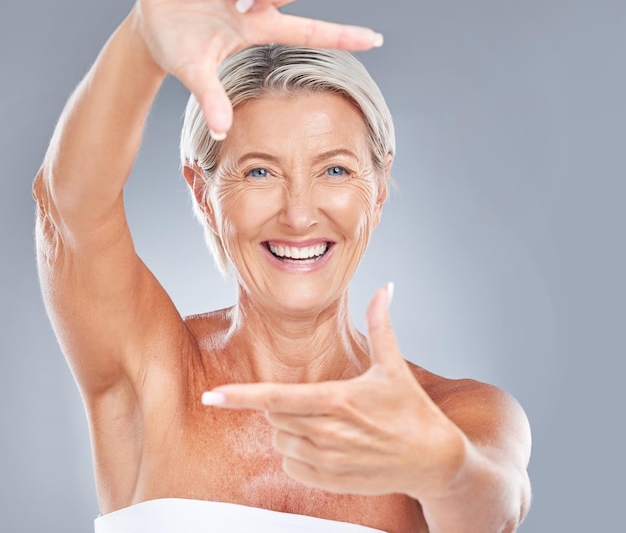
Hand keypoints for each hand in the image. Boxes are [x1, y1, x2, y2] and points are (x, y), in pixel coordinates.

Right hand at [133, 0, 382, 136]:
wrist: (149, 26)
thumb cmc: (179, 51)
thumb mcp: (195, 74)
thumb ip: (211, 98)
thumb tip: (221, 130)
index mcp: (260, 30)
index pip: (312, 31)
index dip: (344, 35)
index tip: (377, 40)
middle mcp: (259, 2)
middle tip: (241, 6)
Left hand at [202, 284, 465, 497]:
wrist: (433, 460)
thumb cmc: (412, 410)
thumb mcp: (393, 365)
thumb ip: (381, 323)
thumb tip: (385, 287)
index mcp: (337, 400)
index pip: (276, 398)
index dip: (239, 396)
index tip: (211, 396)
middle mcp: (328, 433)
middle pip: (274, 417)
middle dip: (281, 405)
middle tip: (314, 398)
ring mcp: (329, 462)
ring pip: (281, 442)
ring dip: (289, 429)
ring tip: (324, 422)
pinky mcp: (331, 482)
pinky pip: (292, 467)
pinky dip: (297, 454)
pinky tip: (324, 445)